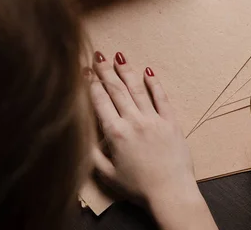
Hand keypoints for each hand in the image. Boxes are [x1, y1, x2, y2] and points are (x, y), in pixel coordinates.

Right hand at [87, 51, 216, 229]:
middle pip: (117, 91)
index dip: (91, 84)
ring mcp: (154, 120)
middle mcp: (134, 122)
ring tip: (119, 57)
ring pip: (137, 90)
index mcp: (116, 134)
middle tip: (98, 57)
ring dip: (127, 72)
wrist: (170, 192)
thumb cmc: (138, 188)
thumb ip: (92, 154)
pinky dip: (155, 84)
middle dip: (106, 72)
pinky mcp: (171, 122)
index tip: (85, 72)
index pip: (100, 102)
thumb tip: (80, 137)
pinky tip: (149, 72)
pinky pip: (162, 98)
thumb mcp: (108, 175)